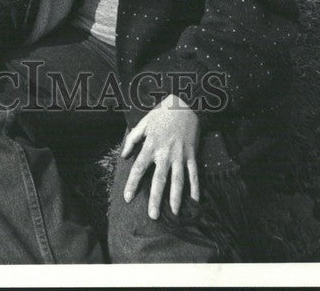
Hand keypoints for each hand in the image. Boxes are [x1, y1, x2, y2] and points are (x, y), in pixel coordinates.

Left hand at [121, 94, 200, 219]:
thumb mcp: (143, 122)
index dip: (132, 184)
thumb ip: (132, 139)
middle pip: (159, 179)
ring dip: (176, 197)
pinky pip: (194, 173)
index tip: (128, 198)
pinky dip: (195, 187)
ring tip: (174, 213)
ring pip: (178, 180)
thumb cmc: (162, 113)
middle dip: (155, 199)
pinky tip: (195, 201)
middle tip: (152, 216)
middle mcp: (165, 153)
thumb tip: (124, 155)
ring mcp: (180, 155)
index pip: (139, 168)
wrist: (185, 104)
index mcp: (151, 145)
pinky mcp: (192, 154)